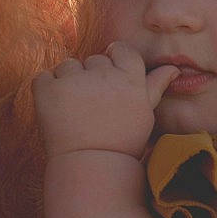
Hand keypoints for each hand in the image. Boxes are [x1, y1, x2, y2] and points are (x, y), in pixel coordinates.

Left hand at [33, 42, 175, 160]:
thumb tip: (173, 68)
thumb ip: (155, 85)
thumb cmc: (123, 142)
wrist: (92, 168)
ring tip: (74, 111)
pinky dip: (46, 90)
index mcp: (129, 76)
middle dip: (91, 78)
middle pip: (93, 60)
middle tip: (93, 108)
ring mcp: (73, 80)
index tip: (109, 81)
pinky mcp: (48, 90)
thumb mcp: (145, 113)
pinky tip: (56, 111)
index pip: (120, 49)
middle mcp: (103, 74)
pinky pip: (43, 77)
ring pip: (68, 66)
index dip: (113, 61)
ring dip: (68, 82)